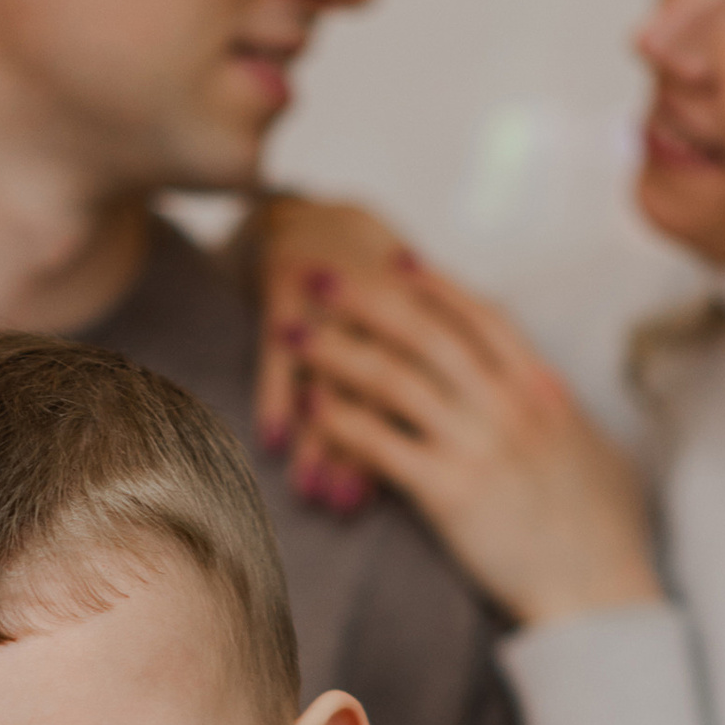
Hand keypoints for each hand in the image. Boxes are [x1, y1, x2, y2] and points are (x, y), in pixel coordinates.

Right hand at [254, 194, 413, 496]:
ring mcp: (336, 290)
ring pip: (328, 375)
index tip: (417, 499)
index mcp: (428, 314)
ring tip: (311, 493)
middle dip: (364, 451)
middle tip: (352, 507)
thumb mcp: (407, 321)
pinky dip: (275, 396)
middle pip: (380, 388)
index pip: (430, 388)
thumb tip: (452, 460)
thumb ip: (430, 376)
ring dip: (318, 438)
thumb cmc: (370, 292)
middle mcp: (388, 300)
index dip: (421, 442)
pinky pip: (279, 350)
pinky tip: (272, 443)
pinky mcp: (287, 280)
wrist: (316, 218)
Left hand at [296, 247, 662, 626]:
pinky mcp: (449, 491)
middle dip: (368, 299)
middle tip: (322, 280)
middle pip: (426, 331)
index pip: (483, 316)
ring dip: (338, 351)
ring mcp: (479, 444)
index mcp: (545, 389)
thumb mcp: (599, 452)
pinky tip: (309, 409)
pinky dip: (340, 419)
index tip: (397, 263)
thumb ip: (564, 416)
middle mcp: (510, 405)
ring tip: (295, 336)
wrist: (601, 592)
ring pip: (394, 377)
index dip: (436, 286)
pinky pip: (380, 442)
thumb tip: (553, 399)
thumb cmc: (606, 533)